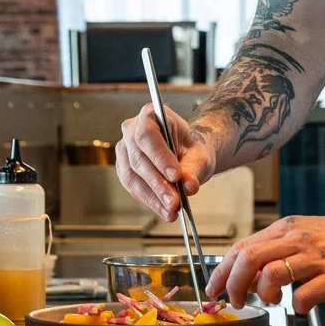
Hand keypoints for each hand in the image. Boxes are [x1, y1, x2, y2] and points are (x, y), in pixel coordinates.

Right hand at [115, 104, 216, 220]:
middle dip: (157, 184)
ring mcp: (124, 150)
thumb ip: (195, 169)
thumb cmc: (192, 148)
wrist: (187, 153)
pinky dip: (149, 201)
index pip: (148, 135)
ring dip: (153, 196)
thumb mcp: (201, 155)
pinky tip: (164, 210)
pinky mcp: (124, 169)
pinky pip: (132, 187)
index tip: (175, 176)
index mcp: (150, 115)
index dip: (160, 157)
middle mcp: (131, 130)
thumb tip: (189, 186)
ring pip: (132, 176)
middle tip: (174, 202)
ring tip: (171, 210)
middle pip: (138, 158)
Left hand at [206, 215, 324, 311]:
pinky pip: (304, 296)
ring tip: (274, 301)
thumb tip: (252, 269)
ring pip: (270, 274)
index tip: (215, 289)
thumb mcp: (309, 234)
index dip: (222, 271)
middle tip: (237, 302)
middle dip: (234, 285)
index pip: (242, 247)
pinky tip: (301, 307)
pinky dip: (296, 307)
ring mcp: (318, 258)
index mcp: (289, 228)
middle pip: (249, 259)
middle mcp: (299, 239)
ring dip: (263, 295)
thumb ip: (281, 247)